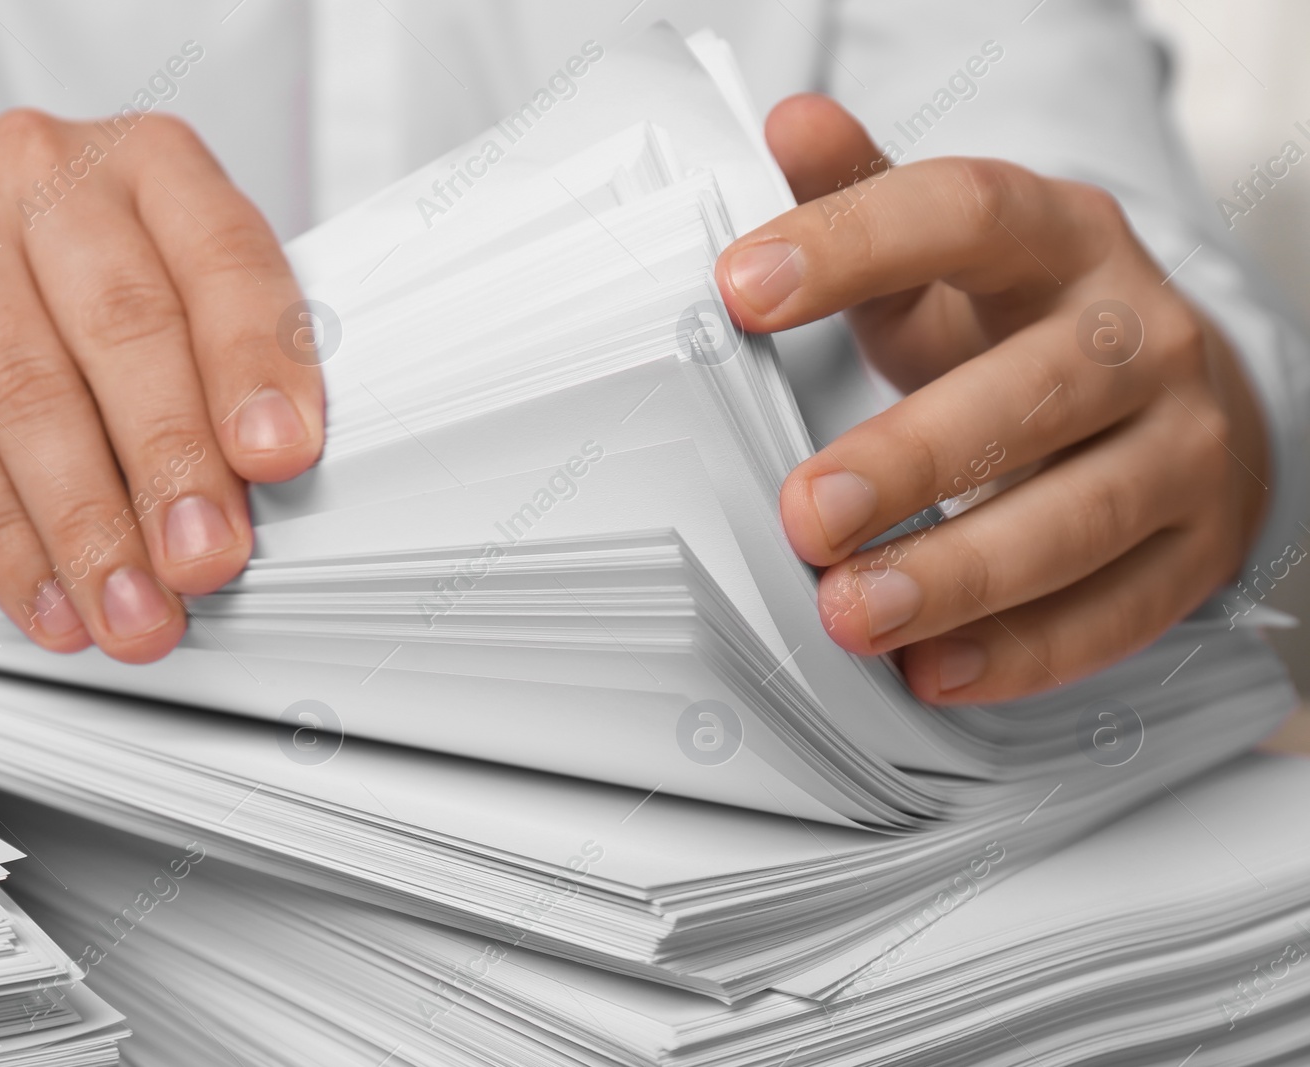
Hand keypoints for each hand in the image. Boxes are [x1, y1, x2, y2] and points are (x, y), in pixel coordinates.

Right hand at [0, 109, 323, 662]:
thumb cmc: (53, 315)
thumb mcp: (155, 318)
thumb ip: (215, 377)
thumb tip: (266, 492)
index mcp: (150, 163)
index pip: (224, 256)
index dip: (258, 363)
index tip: (282, 458)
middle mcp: (43, 169)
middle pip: (126, 326)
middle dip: (175, 464)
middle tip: (207, 561)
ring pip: (32, 395)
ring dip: (92, 528)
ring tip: (134, 612)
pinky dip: (6, 543)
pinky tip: (49, 602)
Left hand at [715, 95, 1269, 703]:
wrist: (1179, 393)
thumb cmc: (1026, 324)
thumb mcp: (948, 256)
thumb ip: (865, 201)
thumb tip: (793, 125)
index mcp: (1060, 240)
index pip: (966, 216)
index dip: (853, 244)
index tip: (742, 288)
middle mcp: (1137, 336)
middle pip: (1034, 390)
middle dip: (914, 458)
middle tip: (805, 512)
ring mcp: (1182, 446)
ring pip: (1081, 515)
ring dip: (961, 574)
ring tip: (854, 612)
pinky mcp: (1194, 548)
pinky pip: (1117, 612)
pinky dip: (1023, 651)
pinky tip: (935, 669)